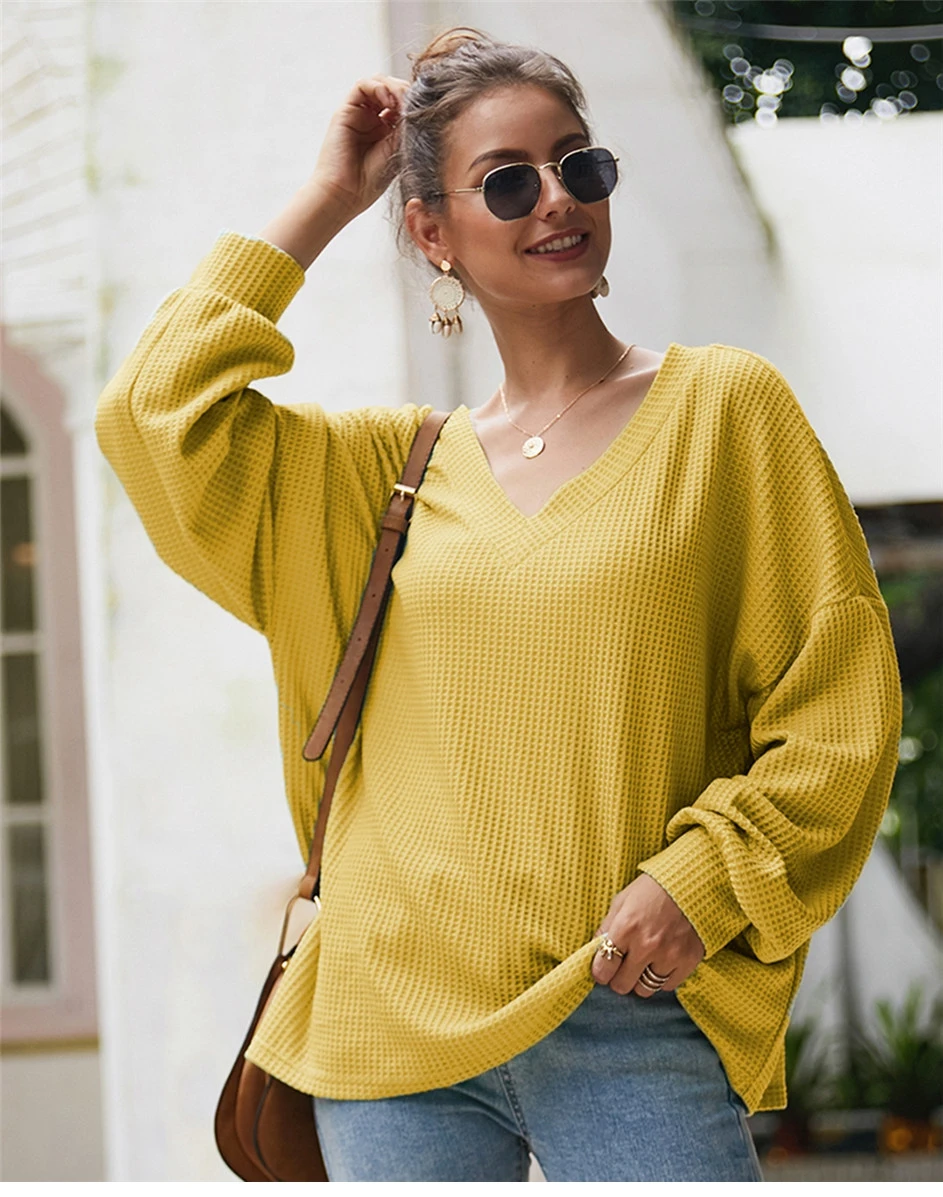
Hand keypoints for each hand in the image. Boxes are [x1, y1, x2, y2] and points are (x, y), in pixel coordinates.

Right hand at [309, 74, 411, 219]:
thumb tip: (421, 105)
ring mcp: (360, 114)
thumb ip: (407, 127)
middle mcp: (373, 120)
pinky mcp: (346, 110)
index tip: (426, 110)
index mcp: (388, 132)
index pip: (404, 104)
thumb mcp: (398, 151)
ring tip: (402, 101)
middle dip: (406, 92)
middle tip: (415, 104)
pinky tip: (388, 100)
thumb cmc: (370, 182)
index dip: (415, 102)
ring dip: (394, 87)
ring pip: (379, 83)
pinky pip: (362, 85)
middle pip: (393, 90)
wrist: (345, 194)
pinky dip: (378, 86)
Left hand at [591, 873, 704, 996]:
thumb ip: (607, 927)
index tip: (602, 970)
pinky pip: (668, 985)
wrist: (693, 882)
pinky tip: (662, 961)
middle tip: (622, 967)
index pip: (603, 968)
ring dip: (640, 979)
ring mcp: (669, 956)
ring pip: (645, 989)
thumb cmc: (653, 889)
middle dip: (618, 977)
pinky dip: (662, 977)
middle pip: (622, 985)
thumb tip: (595, 950)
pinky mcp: (688, 961)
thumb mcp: (622, 900)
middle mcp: (646, 946)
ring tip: (643, 963)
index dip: (600, 972)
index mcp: (626, 928)